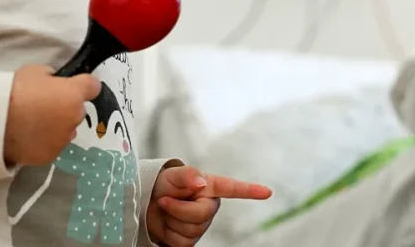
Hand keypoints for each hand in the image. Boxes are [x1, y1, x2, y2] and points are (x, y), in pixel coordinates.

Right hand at [4, 64, 100, 166]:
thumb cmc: (13, 91)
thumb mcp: (34, 72)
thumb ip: (51, 79)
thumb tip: (53, 85)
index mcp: (74, 94)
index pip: (93, 87)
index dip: (83, 86)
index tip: (73, 87)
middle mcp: (74, 117)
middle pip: (76, 110)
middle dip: (65, 108)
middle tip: (42, 107)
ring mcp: (63, 139)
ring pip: (66, 130)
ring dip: (56, 127)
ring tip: (33, 124)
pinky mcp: (50, 155)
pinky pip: (52, 146)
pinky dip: (44, 142)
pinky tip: (27, 137)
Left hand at [147, 165, 271, 246]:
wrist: (146, 204)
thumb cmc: (163, 186)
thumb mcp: (172, 175)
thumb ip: (188, 174)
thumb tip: (201, 183)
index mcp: (210, 187)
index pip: (233, 189)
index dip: (250, 191)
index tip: (267, 192)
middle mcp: (209, 206)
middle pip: (202, 215)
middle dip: (179, 209)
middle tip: (164, 200)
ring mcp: (201, 224)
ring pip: (191, 231)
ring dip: (172, 221)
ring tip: (166, 210)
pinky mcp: (190, 240)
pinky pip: (183, 243)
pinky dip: (169, 235)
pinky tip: (167, 225)